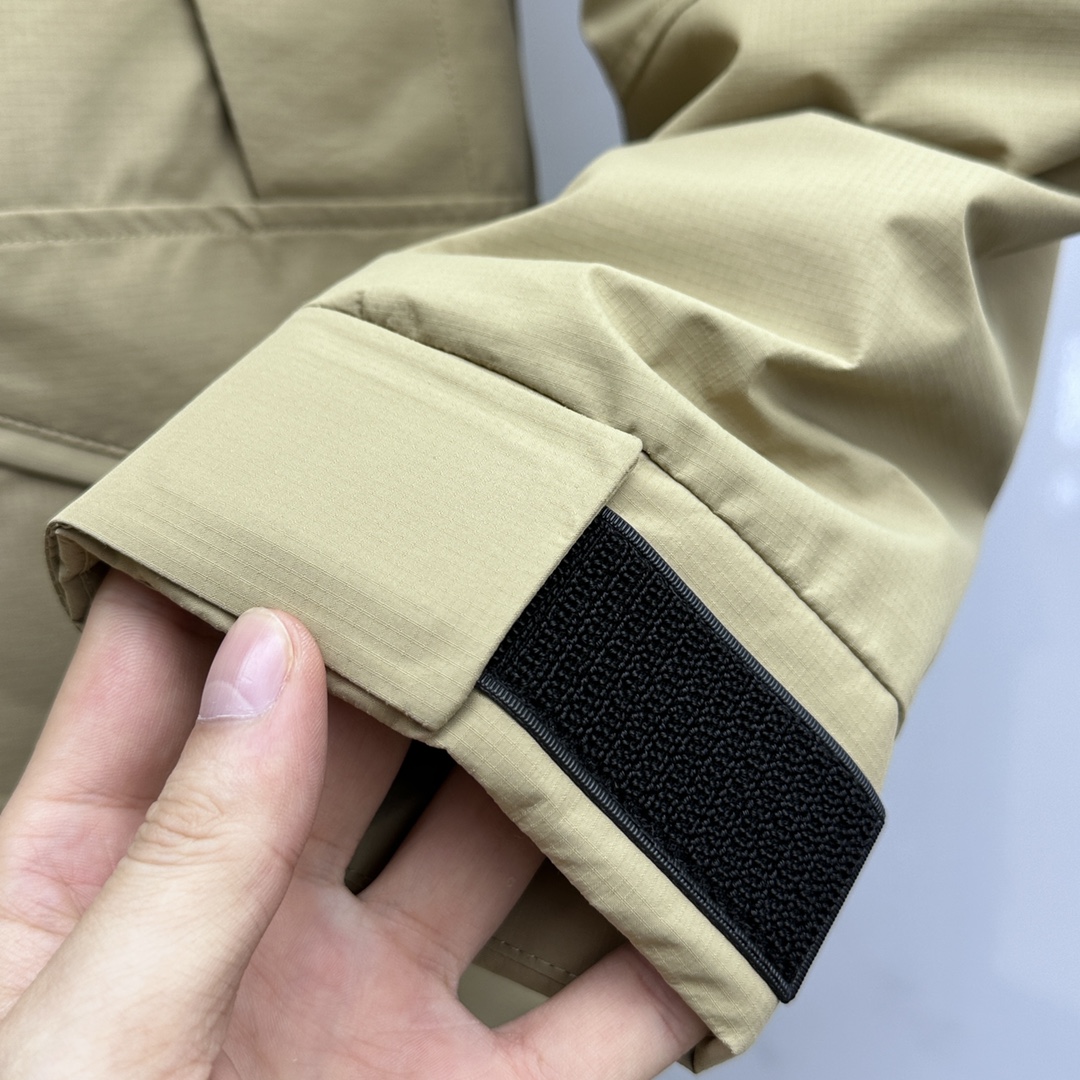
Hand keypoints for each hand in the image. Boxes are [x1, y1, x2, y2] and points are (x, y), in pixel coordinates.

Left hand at [0, 571, 705, 1077]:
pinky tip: (705, 908)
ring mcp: (363, 1015)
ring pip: (491, 864)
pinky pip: (588, 1031)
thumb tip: (270, 647)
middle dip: (432, 654)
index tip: (319, 476)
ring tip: (631, 688)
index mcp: (107, 881)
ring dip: (559, 788)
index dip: (234, 569)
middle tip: (509, 554)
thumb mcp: (74, 1036)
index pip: (172, 675)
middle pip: (361, 742)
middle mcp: (252, 922)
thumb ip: (186, 850)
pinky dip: (654, 972)